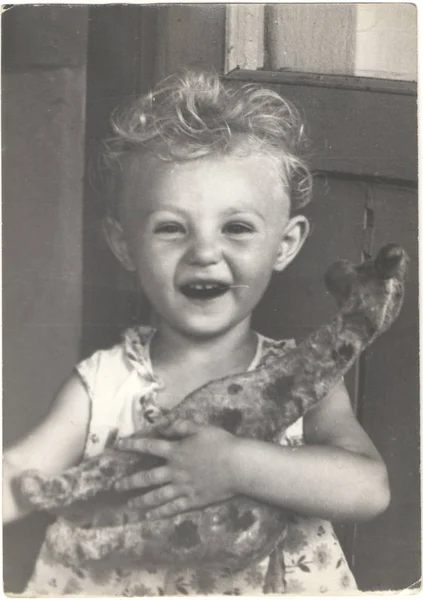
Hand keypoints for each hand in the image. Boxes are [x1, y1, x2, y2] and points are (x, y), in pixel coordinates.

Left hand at [115, 419, 237, 518]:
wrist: (238, 465)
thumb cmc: (221, 443)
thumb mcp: (200, 427)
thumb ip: (180, 426)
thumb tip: (162, 424)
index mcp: (176, 451)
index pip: (149, 447)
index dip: (132, 445)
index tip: (118, 446)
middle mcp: (175, 471)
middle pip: (147, 477)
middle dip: (130, 481)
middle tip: (115, 486)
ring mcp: (183, 488)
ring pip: (157, 496)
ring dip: (141, 500)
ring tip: (129, 505)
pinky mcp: (193, 500)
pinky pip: (173, 508)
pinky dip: (160, 513)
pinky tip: (150, 516)